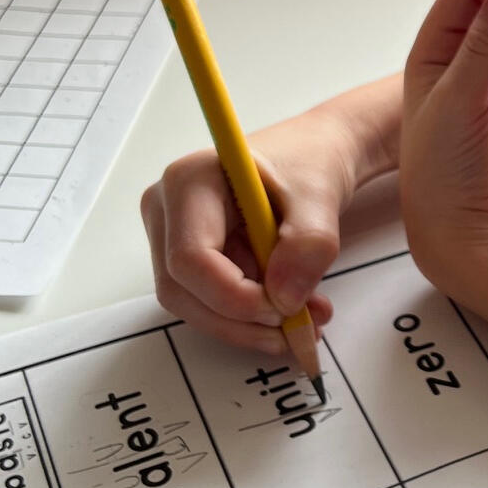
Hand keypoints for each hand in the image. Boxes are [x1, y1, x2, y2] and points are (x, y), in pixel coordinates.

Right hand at [141, 102, 367, 354]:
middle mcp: (167, 210)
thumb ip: (308, 246)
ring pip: (194, 305)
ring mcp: (172, 237)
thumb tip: (284, 300)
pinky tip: (292, 311)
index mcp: (188, 182)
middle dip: (242, 321)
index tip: (286, 308)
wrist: (312, 159)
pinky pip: (209, 303)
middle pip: (182, 290)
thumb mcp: (320, 200)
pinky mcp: (190, 260)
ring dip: (250, 327)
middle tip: (301, 328)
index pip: (190, 258)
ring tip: (307, 321)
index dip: (235, 297)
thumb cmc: (309, 165)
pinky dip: (251, 319)